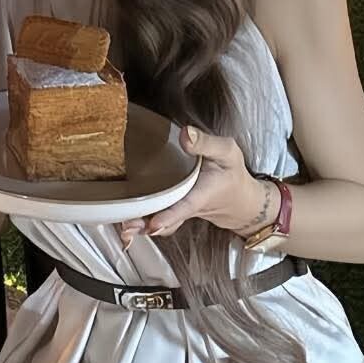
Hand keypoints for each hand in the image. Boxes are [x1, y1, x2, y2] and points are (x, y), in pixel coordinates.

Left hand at [119, 126, 270, 248]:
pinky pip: (156, 222)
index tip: (155, 223)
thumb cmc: (231, 173)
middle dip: (147, 225)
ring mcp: (179, 213)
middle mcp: (189, 207)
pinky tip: (125, 224)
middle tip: (127, 227)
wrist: (239, 199)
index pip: (185, 206)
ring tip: (123, 229)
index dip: (170, 215)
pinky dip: (142, 225)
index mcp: (202, 193)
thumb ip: (206, 143)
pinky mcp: (171, 212)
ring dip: (141, 227)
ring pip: (160, 225)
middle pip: (167, 220)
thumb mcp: (226, 152)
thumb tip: (185, 133)